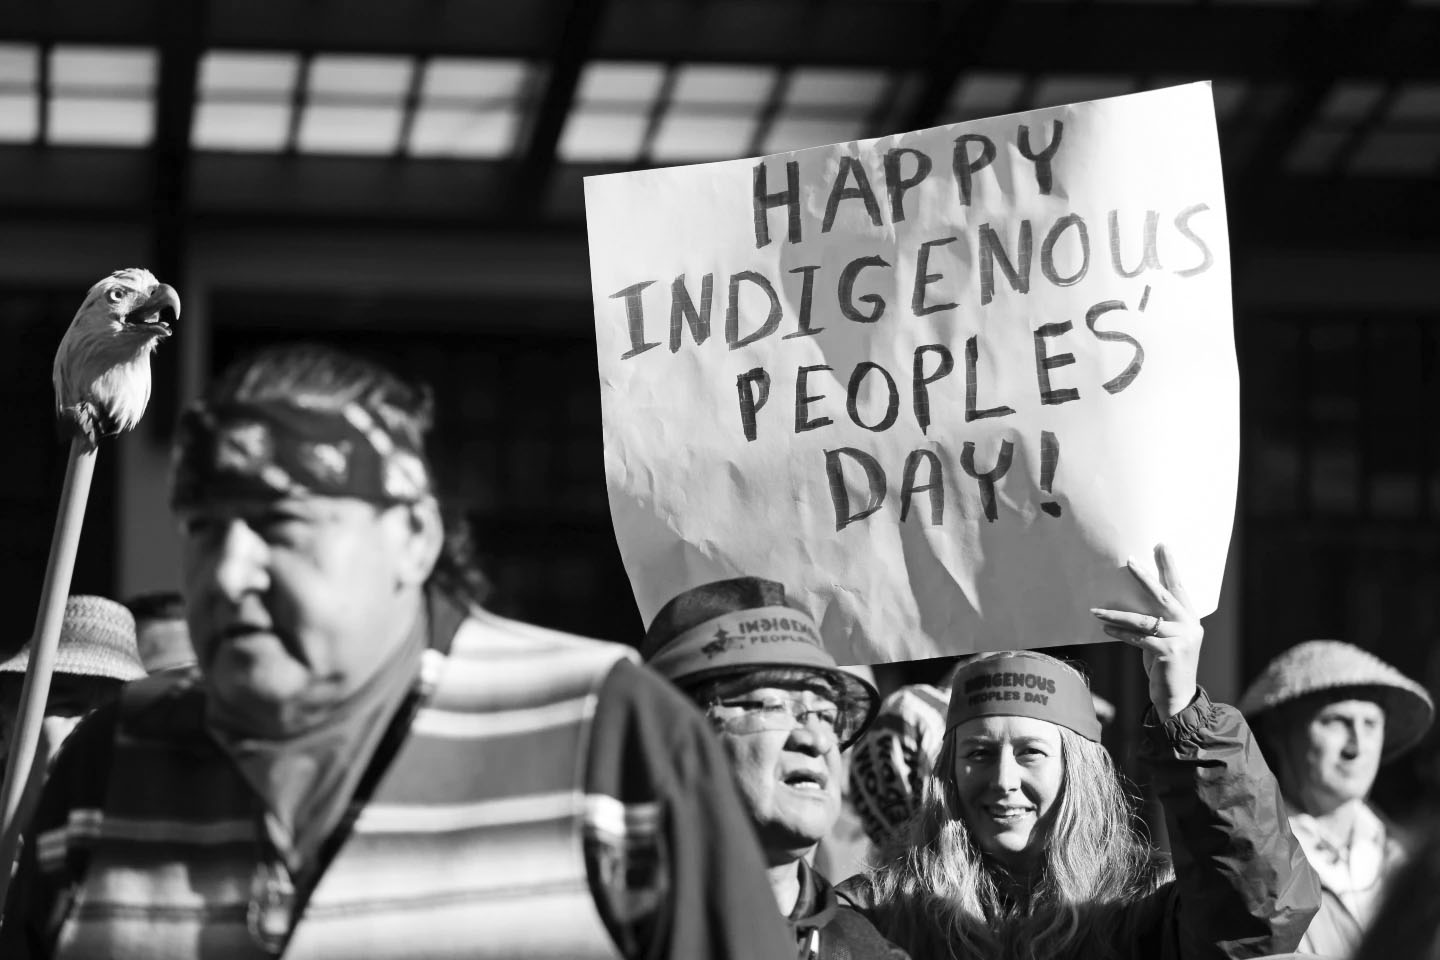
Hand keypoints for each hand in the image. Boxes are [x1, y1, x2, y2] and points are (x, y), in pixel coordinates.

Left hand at [1089, 543, 1202, 720]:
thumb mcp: (1166, 640)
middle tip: (1130, 560)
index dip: (1169, 567)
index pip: (1178, 588)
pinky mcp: (1168, 653)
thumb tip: (1131, 604)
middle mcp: (1190, 626)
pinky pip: (1138, 638)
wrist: (1178, 698)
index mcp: (1190, 619)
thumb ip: (1158, 622)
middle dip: (1145, 577)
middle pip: (1163, 596)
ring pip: (1143, 620)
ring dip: (1117, 613)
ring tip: (1096, 609)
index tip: (1161, 545)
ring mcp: (1181, 639)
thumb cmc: (1167, 667)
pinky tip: (1105, 627)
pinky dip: (1120, 632)